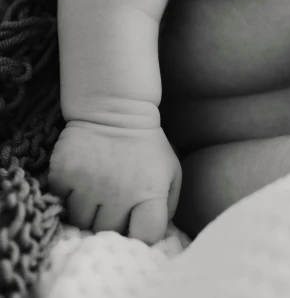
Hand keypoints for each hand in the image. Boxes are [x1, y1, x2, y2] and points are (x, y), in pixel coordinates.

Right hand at [48, 122, 181, 243]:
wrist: (115, 110)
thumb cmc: (147, 146)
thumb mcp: (171, 171)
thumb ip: (167, 205)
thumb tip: (154, 235)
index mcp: (150, 192)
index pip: (146, 235)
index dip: (142, 236)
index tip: (137, 228)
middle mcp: (119, 192)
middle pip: (109, 232)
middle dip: (113, 225)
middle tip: (114, 208)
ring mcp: (89, 184)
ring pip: (81, 223)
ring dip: (88, 216)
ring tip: (97, 197)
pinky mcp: (64, 174)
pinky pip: (61, 204)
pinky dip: (69, 200)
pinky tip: (81, 185)